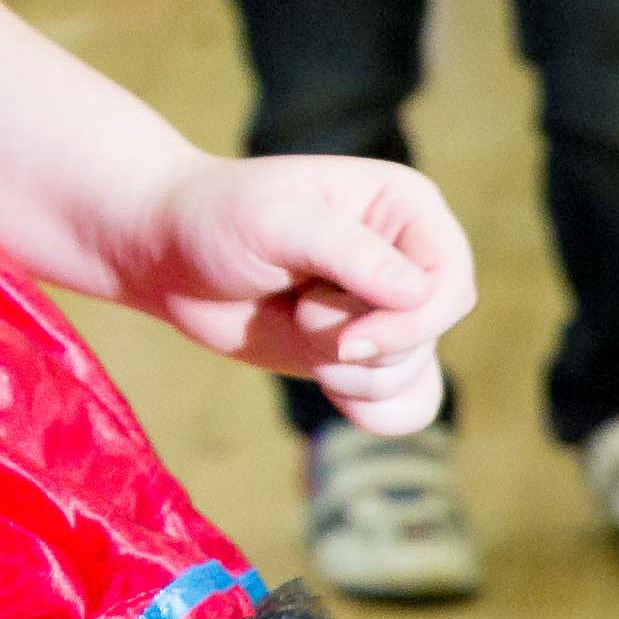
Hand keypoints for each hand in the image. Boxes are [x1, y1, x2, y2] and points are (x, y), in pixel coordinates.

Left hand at [113, 153, 473, 434]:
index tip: (349, 339)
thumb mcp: (274, 221)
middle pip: (428, 336)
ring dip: (343, 369)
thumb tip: (419, 294)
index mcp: (407, 207)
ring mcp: (389, 309)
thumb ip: (347, 252)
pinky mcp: (364, 351)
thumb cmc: (216, 218)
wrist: (167, 254)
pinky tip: (329, 389)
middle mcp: (411, 257)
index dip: (412, 324)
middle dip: (357, 342)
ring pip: (410, 376)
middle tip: (298, 306)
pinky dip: (371, 410)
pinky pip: (404, 406)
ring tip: (294, 320)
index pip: (450, 285)